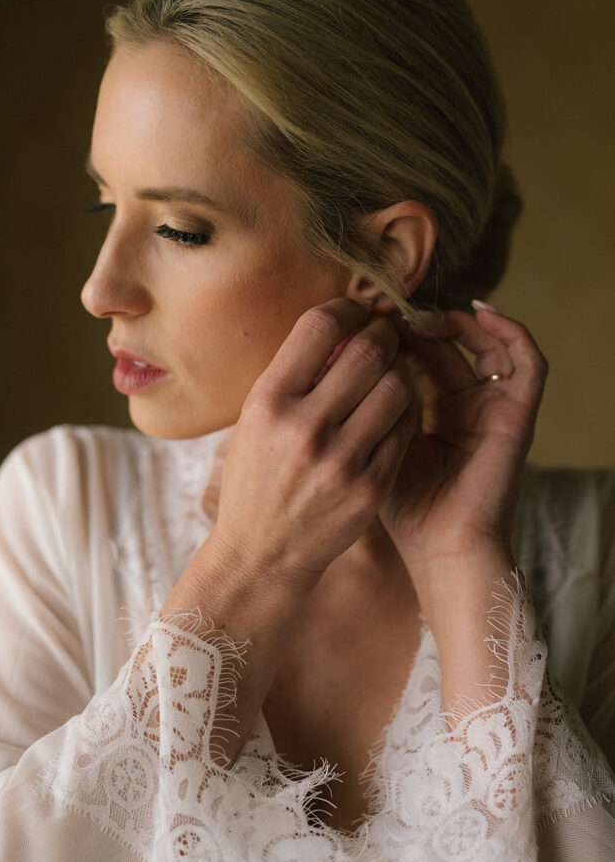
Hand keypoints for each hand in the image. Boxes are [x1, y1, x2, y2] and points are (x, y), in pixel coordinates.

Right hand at [209, 297, 417, 591]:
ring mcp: (341, 460)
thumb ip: (295, 374)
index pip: (320, 326)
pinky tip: (395, 410)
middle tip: (387, 334)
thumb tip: (343, 327)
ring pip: (398, 387)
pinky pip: (406, 428)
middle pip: (369, 351)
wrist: (261, 554)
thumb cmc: (256, 479)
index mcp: (268, 401)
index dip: (348, 307)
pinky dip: (406, 410)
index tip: (358, 310)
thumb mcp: (255, 420)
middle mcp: (304, 427)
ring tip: (392, 374)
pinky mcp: (371, 487)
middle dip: (385, 334)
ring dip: (401, 371)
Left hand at [378, 302, 548, 582]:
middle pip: (448, 345)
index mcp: (436, 414)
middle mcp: (468, 407)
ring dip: (455, 322)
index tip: (364, 317)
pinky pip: (529, 362)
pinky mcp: (519, 415)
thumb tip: (332, 360)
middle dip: (416, 322)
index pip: (420, 355)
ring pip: (487, 343)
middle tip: (385, 310)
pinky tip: (478, 313)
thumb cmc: (403, 511)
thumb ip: (362, 408)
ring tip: (420, 316)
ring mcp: (496, 409)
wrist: (440, 551)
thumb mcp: (372, 448)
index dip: (396, 332)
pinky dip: (511, 331)